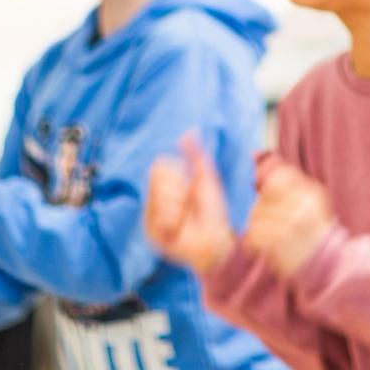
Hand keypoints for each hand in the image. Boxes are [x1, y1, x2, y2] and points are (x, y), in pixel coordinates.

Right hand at [145, 135, 235, 274]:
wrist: (219, 239)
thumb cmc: (215, 211)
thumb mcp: (207, 178)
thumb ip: (196, 155)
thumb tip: (189, 131)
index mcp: (167, 185)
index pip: (158, 166)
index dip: (177, 174)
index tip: (189, 185)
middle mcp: (156, 199)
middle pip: (156, 178)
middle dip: (178, 190)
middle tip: (188, 204)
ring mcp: (151, 216)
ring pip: (157, 196)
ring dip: (177, 206)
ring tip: (185, 219)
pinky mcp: (150, 232)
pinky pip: (157, 216)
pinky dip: (173, 219)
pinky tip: (179, 229)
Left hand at [244, 160, 335, 278]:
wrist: (328, 266)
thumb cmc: (312, 228)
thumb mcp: (306, 198)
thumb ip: (282, 174)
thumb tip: (254, 153)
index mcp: (312, 193)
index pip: (277, 178)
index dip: (270, 188)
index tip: (275, 201)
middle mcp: (303, 207)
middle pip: (264, 197)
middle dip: (263, 209)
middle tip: (277, 223)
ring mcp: (291, 226)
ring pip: (256, 215)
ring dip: (259, 226)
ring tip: (275, 236)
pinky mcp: (279, 245)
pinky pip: (254, 234)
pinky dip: (255, 242)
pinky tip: (268, 247)